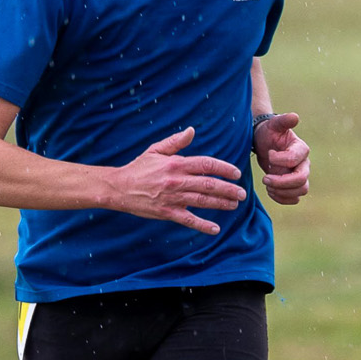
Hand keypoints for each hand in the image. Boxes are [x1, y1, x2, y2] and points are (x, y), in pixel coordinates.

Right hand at [110, 127, 244, 234]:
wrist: (119, 187)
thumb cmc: (139, 168)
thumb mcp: (156, 150)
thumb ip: (176, 142)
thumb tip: (192, 130)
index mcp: (176, 164)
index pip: (206, 164)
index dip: (224, 169)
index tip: (236, 174)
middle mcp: (177, 180)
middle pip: (208, 184)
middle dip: (228, 189)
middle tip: (242, 194)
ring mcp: (172, 198)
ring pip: (202, 201)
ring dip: (221, 204)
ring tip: (234, 205)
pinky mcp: (167, 212)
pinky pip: (188, 220)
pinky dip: (202, 225)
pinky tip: (215, 229)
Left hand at [253, 112, 309, 204]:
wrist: (266, 143)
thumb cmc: (269, 132)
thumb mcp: (274, 125)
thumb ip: (284, 121)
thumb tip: (294, 117)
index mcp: (301, 149)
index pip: (294, 160)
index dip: (279, 160)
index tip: (268, 154)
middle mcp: (304, 164)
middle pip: (301, 180)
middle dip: (281, 182)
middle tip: (265, 178)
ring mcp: (301, 176)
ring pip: (301, 191)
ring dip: (282, 192)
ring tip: (267, 185)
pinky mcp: (294, 186)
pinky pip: (294, 199)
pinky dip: (282, 198)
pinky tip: (270, 191)